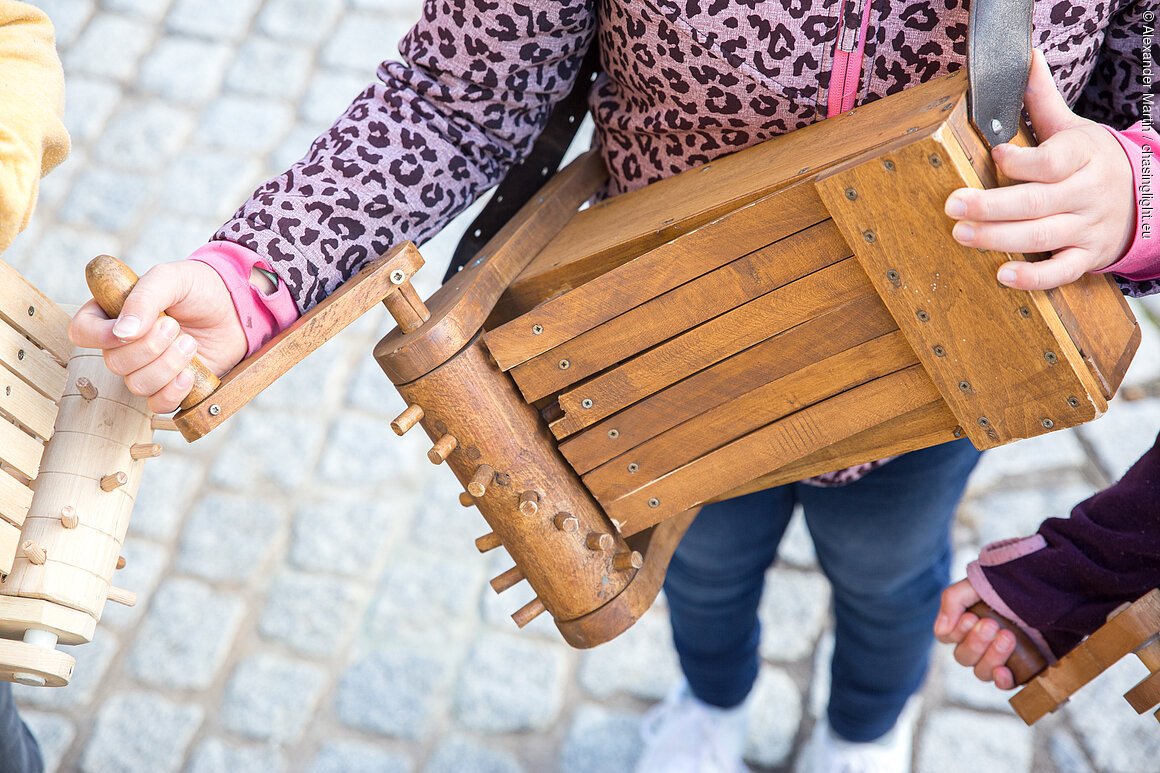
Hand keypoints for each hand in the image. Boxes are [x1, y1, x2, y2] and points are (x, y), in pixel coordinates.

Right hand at [69, 260, 246, 413]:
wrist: (237, 309)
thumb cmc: (199, 288)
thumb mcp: (171, 278)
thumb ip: (144, 298)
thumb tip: (123, 332)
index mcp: (113, 313)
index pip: (82, 332)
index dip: (100, 336)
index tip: (128, 330)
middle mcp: (124, 345)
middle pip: (114, 363)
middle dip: (149, 347)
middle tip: (175, 326)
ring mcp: (147, 368)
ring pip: (136, 385)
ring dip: (167, 365)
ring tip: (190, 343)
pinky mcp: (170, 387)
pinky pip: (158, 405)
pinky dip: (175, 391)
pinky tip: (191, 372)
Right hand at [934, 580, 1017, 689]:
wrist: (1048, 591)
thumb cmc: (1007, 587)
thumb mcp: (977, 584)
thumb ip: (953, 599)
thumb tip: (942, 628)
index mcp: (965, 624)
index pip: (947, 637)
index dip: (957, 632)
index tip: (972, 618)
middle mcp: (978, 645)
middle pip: (963, 657)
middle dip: (976, 642)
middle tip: (992, 625)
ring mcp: (998, 659)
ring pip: (981, 672)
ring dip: (991, 656)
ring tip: (1008, 636)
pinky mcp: (1020, 670)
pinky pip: (1005, 685)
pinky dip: (1001, 680)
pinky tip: (1004, 671)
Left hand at [944, 49, 1135, 290]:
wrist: (1144, 198)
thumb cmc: (1090, 161)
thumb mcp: (1071, 128)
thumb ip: (1042, 99)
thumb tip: (1025, 57)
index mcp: (1082, 157)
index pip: (1054, 160)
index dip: (1023, 161)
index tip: (995, 156)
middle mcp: (1086, 193)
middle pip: (1037, 201)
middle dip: (992, 205)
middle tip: (952, 205)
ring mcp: (1087, 227)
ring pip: (1042, 236)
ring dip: (998, 239)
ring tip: (961, 234)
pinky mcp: (1086, 257)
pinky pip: (1061, 272)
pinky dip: (1033, 279)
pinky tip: (1002, 276)